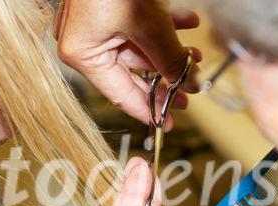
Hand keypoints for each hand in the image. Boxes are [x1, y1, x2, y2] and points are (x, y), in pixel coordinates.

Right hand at [54, 0, 201, 130]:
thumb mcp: (150, 26)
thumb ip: (170, 60)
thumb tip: (189, 85)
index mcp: (83, 52)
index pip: (121, 94)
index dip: (149, 109)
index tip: (170, 121)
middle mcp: (84, 41)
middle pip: (132, 71)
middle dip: (166, 75)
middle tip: (190, 88)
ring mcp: (94, 23)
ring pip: (138, 47)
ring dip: (168, 49)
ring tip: (194, 53)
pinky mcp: (106, 7)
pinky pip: (136, 25)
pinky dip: (161, 26)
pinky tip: (185, 23)